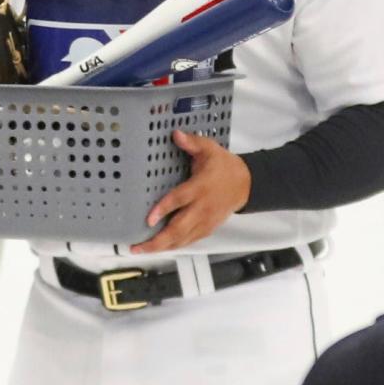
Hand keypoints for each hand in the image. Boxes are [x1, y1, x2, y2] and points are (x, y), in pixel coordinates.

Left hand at [131, 130, 250, 254]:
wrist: (245, 184)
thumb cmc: (225, 168)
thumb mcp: (210, 149)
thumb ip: (192, 142)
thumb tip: (176, 135)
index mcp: (201, 187)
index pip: (180, 200)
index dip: (164, 209)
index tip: (149, 218)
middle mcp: (202, 208)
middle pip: (179, 228)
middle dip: (157, 240)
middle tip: (138, 245)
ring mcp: (205, 221)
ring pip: (182, 239)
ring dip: (162, 247)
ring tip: (142, 250)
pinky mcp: (207, 229)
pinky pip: (189, 241)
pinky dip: (173, 247)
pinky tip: (160, 248)